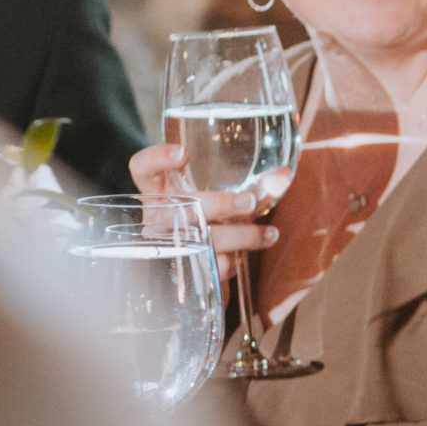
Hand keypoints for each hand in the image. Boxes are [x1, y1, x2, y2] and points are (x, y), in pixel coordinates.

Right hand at [126, 143, 275, 255]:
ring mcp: (164, 245)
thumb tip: (283, 175)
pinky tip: (242, 258)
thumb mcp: (218, 198)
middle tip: (248, 203)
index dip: (157, 159)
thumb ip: (247, 186)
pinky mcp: (180, 272)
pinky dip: (233, 262)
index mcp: (159, 191)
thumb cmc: (206, 220)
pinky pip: (210, 266)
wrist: (189, 269)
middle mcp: (156, 217)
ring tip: (269, 234)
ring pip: (201, 240)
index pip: (143, 168)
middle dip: (219, 205)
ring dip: (241, 237)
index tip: (183, 153)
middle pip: (180, 207)